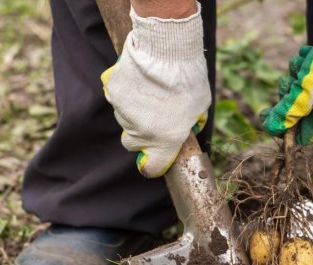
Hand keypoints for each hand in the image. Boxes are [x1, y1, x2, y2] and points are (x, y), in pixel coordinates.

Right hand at [101, 2, 209, 177]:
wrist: (166, 50)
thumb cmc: (188, 79)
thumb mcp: (200, 107)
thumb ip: (191, 123)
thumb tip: (189, 127)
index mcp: (165, 141)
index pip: (151, 168)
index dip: (153, 165)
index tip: (155, 160)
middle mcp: (141, 131)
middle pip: (133, 143)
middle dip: (142, 135)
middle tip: (155, 117)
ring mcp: (123, 112)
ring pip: (124, 120)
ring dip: (134, 112)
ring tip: (150, 92)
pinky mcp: (112, 92)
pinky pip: (117, 99)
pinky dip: (125, 94)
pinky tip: (139, 81)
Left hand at [262, 6, 312, 145]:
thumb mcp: (309, 90)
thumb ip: (290, 111)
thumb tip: (273, 128)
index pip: (302, 136)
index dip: (285, 127)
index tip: (271, 111)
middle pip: (300, 110)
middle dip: (290, 94)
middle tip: (290, 81)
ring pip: (304, 88)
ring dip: (297, 74)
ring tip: (303, 61)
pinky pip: (312, 71)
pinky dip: (306, 62)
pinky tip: (309, 52)